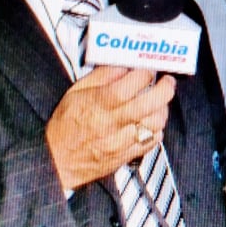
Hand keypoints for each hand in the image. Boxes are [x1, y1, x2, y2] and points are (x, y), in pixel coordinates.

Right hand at [46, 66, 175, 190]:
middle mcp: (113, 122)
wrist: (58, 161)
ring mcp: (122, 141)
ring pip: (155, 123)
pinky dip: (157, 129)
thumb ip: (101, 76)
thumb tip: (124, 65)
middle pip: (150, 103)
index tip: (149, 69)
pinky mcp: (127, 156)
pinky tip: (150, 122)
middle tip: (167, 82)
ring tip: (159, 102)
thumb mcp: (76, 92)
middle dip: (165, 89)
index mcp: (100, 103)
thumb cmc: (65, 124)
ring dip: (162, 109)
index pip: (132, 83)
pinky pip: (151, 142)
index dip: (146, 73)